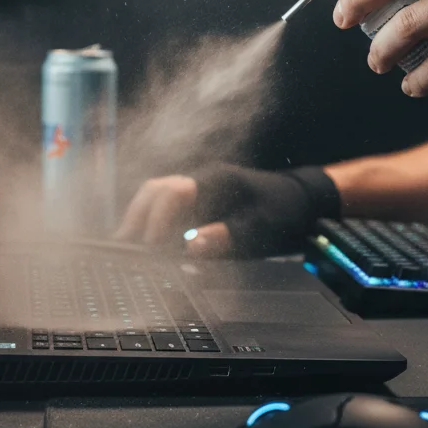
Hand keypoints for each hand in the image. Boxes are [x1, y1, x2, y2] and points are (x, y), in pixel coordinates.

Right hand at [114, 165, 340, 256]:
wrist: (305, 201)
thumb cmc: (285, 212)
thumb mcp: (261, 229)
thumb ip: (225, 236)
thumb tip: (190, 246)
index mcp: (215, 180)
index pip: (172, 193)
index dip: (157, 221)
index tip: (150, 248)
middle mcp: (202, 179)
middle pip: (155, 190)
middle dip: (136, 217)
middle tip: (122, 246)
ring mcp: (200, 187)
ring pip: (158, 195)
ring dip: (141, 218)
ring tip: (127, 246)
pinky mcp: (202, 200)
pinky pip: (169, 205)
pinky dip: (154, 221)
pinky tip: (148, 242)